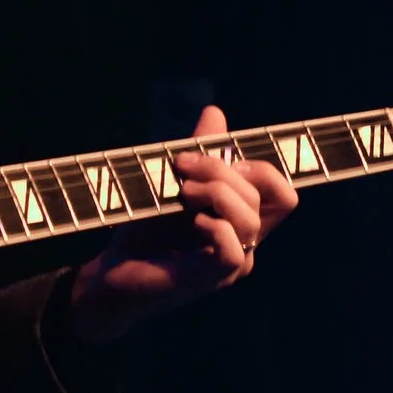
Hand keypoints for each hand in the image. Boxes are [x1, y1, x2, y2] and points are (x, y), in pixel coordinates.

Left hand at [69, 105, 297, 341]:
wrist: (109, 273)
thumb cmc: (144, 231)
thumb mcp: (173, 183)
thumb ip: (200, 153)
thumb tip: (215, 112)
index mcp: (242, 222)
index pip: (283, 193)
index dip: (259, 167)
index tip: (217, 156)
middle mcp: (245, 245)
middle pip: (265, 197)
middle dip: (223, 170)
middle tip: (182, 167)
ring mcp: (230, 266)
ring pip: (251, 221)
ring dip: (216, 193)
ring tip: (182, 192)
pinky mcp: (208, 280)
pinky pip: (232, 250)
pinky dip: (212, 226)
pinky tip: (189, 221)